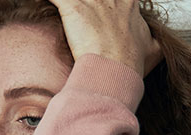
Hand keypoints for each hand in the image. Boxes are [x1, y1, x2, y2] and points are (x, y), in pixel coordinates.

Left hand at [44, 0, 163, 77]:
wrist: (115, 72)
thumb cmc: (130, 64)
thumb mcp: (152, 52)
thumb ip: (153, 45)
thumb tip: (155, 47)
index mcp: (129, 5)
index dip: (111, 4)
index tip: (105, 11)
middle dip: (89, 3)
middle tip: (85, 13)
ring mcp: (93, 1)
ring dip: (73, 4)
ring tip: (69, 10)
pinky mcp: (73, 7)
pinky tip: (35, 1)